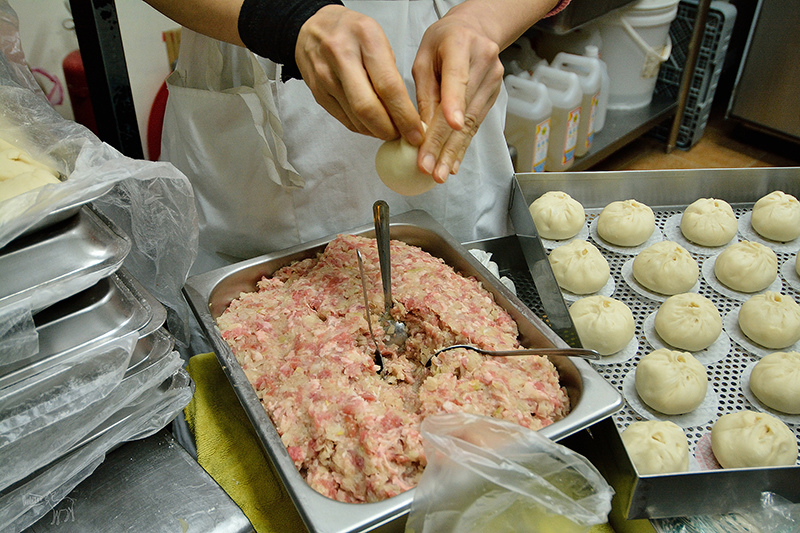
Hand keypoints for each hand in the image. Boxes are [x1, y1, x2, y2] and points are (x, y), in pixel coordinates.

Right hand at [295, 5, 424, 144]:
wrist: (313, 27)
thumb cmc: (352, 32)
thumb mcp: (378, 38)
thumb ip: (390, 73)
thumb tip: (406, 113)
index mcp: (366, 38)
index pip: (388, 87)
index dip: (404, 115)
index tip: (415, 131)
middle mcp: (342, 56)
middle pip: (367, 108)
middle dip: (389, 129)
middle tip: (403, 136)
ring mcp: (326, 76)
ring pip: (356, 118)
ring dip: (377, 131)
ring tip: (390, 129)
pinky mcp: (318, 92)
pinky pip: (345, 120)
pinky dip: (363, 128)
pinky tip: (372, 125)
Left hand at [412, 9, 504, 182]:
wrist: (475, 29)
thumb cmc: (445, 40)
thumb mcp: (424, 57)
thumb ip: (423, 92)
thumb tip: (419, 130)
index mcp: (460, 45)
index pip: (457, 77)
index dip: (454, 102)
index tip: (450, 125)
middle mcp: (482, 62)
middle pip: (462, 109)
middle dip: (444, 143)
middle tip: (432, 168)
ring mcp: (492, 81)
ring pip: (470, 123)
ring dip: (453, 151)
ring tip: (440, 173)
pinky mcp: (493, 96)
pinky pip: (475, 125)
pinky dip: (462, 146)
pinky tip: (452, 163)